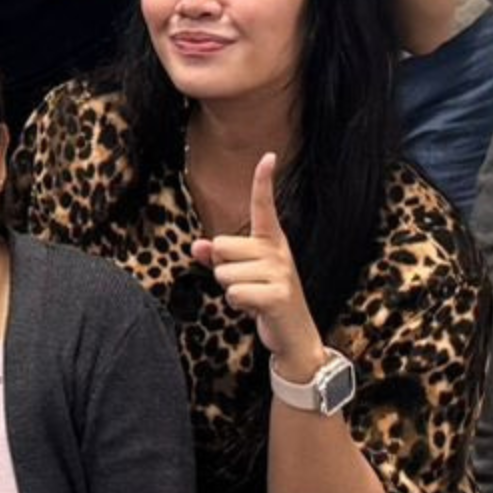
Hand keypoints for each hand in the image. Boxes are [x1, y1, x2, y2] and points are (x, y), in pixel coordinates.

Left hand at [191, 153, 323, 370]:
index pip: (264, 207)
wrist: (295, 336)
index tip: (268, 155)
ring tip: (254, 298)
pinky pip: (234, 293)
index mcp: (272, 242)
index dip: (263, 181)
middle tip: (248, 285)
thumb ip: (218, 258)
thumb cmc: (264, 299)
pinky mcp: (277, 295)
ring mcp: (280, 272)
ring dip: (231, 290)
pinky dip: (237, 305)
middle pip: (221, 246)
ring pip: (224, 273)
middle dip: (223, 270)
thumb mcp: (241, 275)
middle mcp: (278, 252)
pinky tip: (256, 310)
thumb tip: (197, 246)